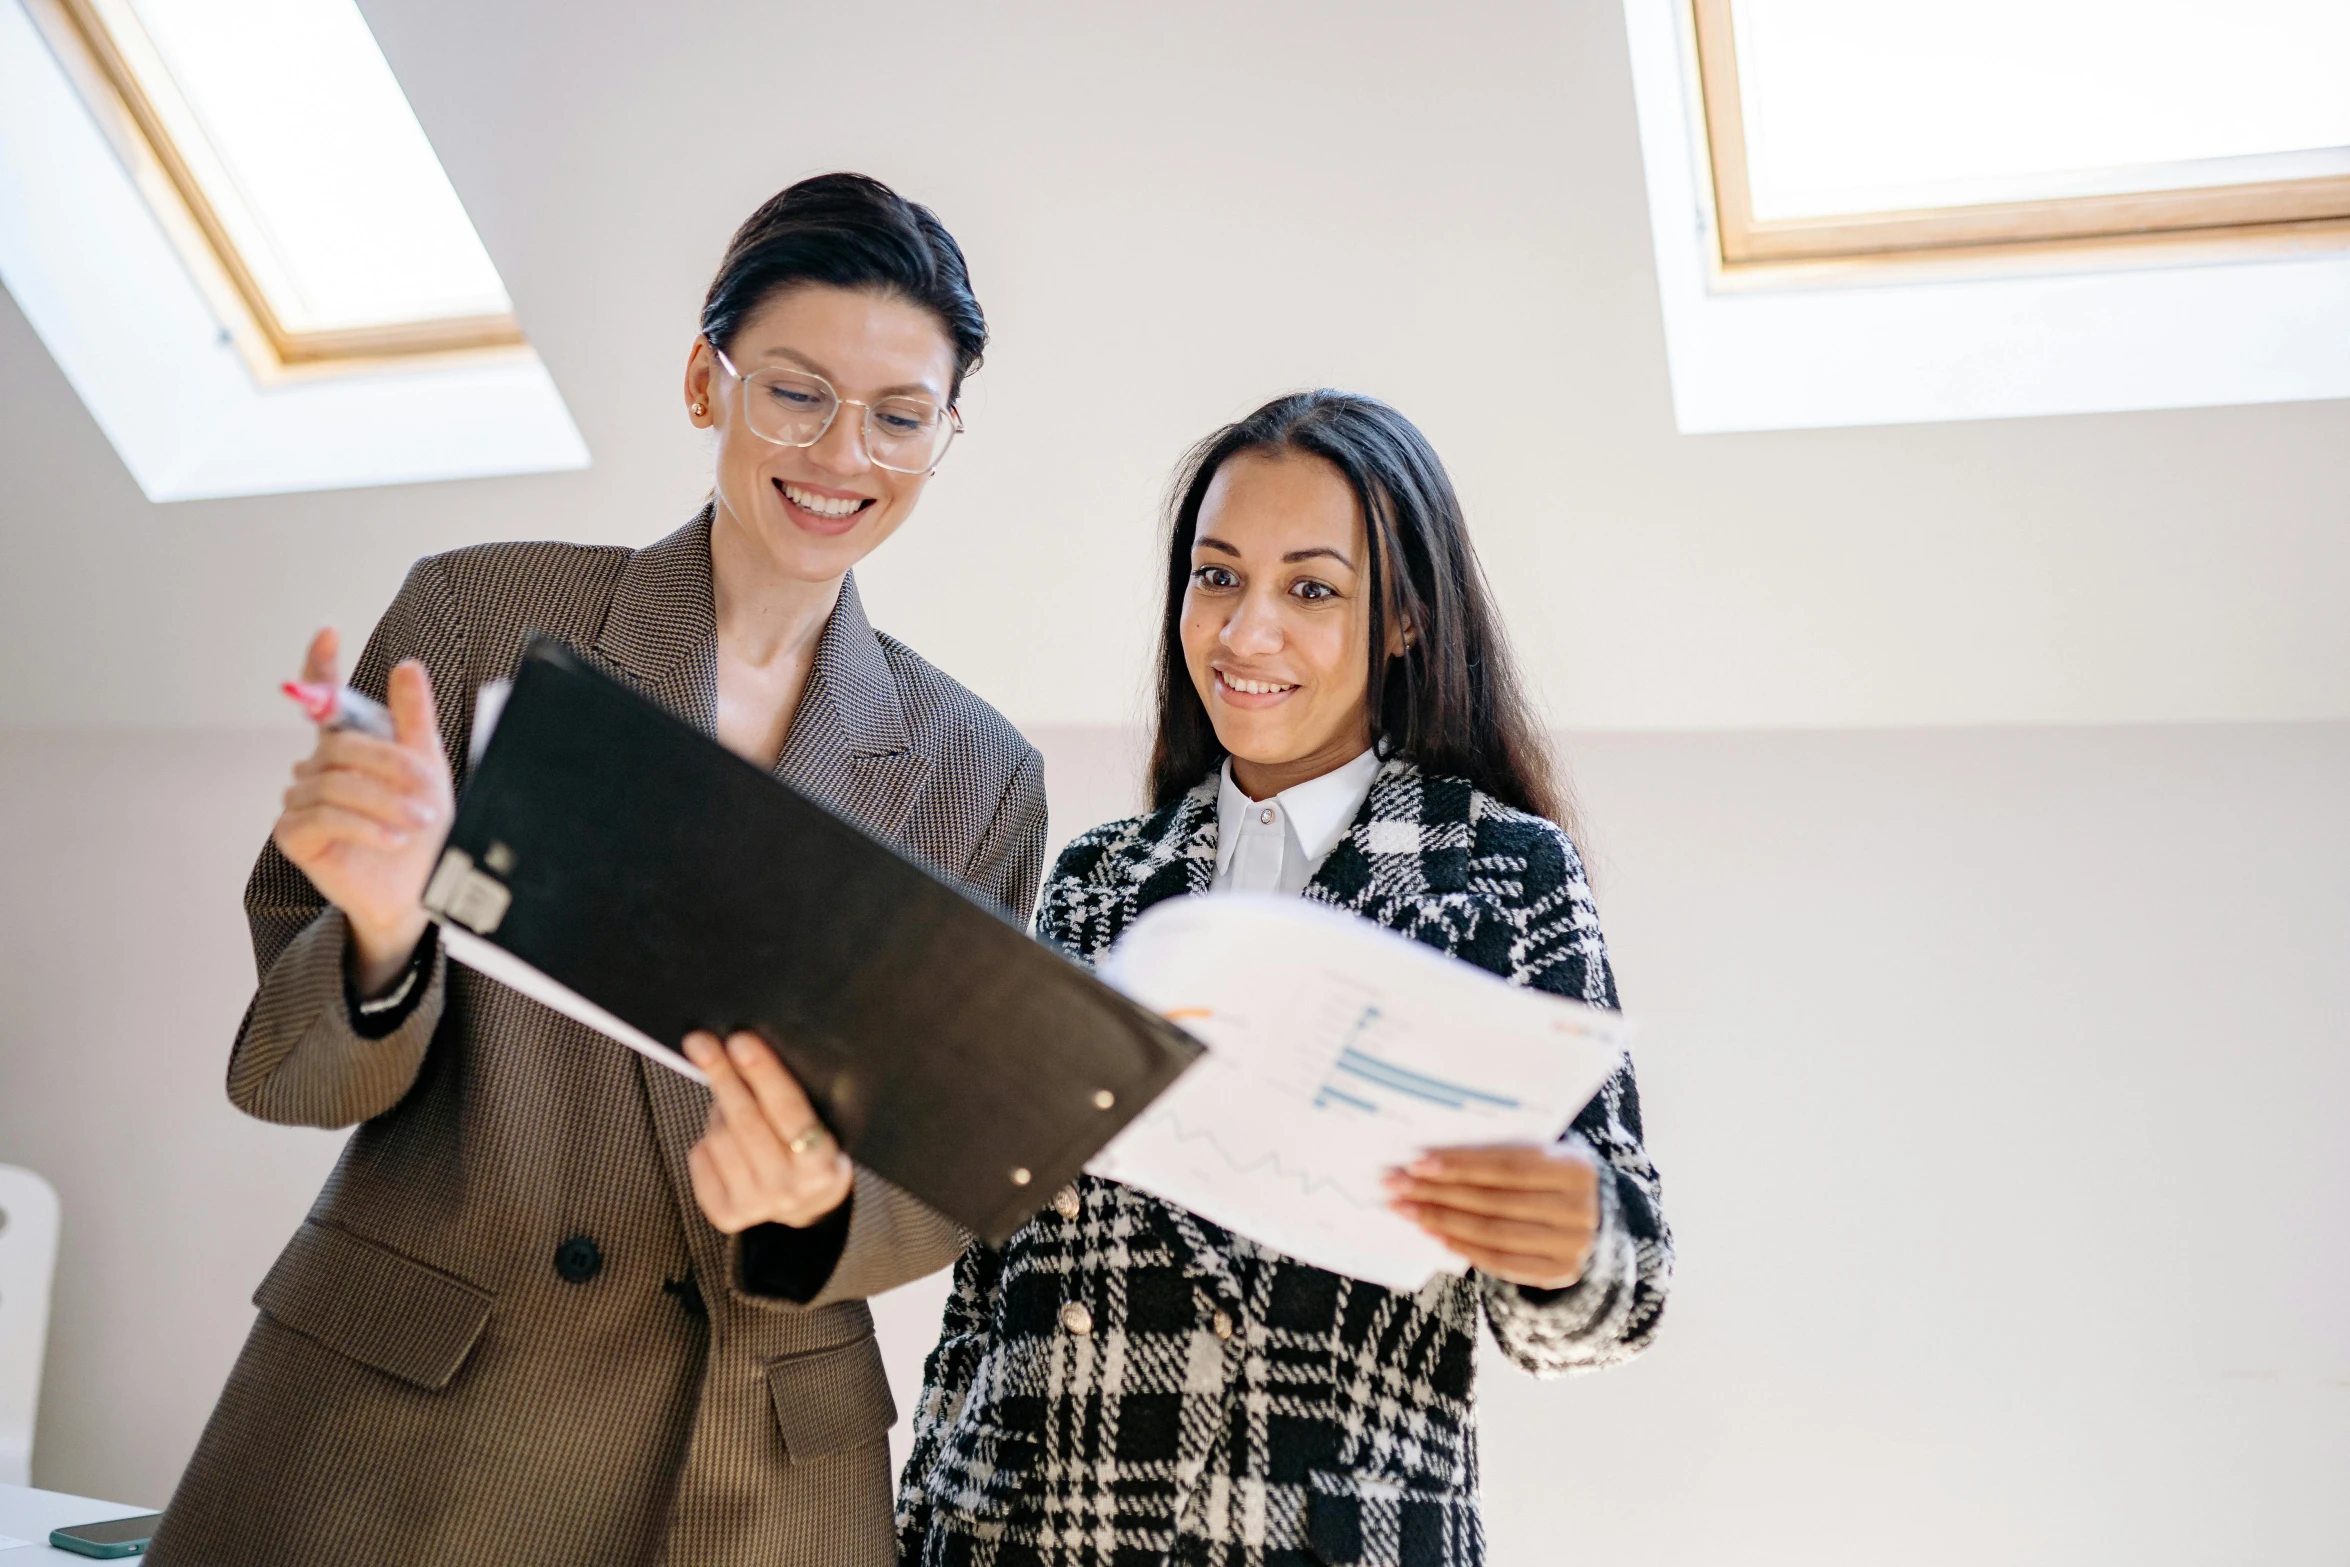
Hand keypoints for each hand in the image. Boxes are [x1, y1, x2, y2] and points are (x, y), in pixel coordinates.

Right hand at [271, 629, 453, 994]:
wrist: (417, 891)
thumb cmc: (420, 830)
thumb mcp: (427, 770)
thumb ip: (413, 720)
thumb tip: (407, 666)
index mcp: (348, 748)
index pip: (324, 701)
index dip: (321, 667)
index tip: (328, 633)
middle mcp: (318, 769)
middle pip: (342, 747)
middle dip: (390, 768)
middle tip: (428, 796)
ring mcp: (300, 801)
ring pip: (336, 783)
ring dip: (384, 801)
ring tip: (417, 821)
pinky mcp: (294, 835)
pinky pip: (322, 815)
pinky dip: (362, 824)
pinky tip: (390, 837)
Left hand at [684, 1031, 853, 1231]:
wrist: (809, 1205)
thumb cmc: (811, 1150)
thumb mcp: (819, 1126)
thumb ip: (789, 1098)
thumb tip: (742, 1054)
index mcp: (821, 1163)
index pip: (788, 1110)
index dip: (762, 1073)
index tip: (740, 1041)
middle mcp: (789, 1188)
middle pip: (746, 1122)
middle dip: (722, 1076)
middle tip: (701, 1042)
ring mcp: (756, 1205)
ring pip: (719, 1138)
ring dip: (718, 1110)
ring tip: (730, 1103)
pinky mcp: (727, 1214)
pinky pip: (701, 1158)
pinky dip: (705, 1140)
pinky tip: (722, 1137)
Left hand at [1384, 1143, 1599, 1289]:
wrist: (1595, 1219)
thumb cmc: (1551, 1177)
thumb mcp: (1542, 1156)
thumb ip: (1501, 1154)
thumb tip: (1429, 1159)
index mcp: (1576, 1168)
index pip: (1507, 1166)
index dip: (1460, 1164)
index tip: (1416, 1162)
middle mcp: (1580, 1209)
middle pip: (1495, 1200)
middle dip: (1439, 1193)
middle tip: (1395, 1185)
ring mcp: (1573, 1246)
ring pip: (1494, 1233)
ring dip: (1442, 1221)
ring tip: (1406, 1210)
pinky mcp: (1559, 1272)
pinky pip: (1502, 1262)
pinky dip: (1464, 1247)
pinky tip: (1434, 1234)